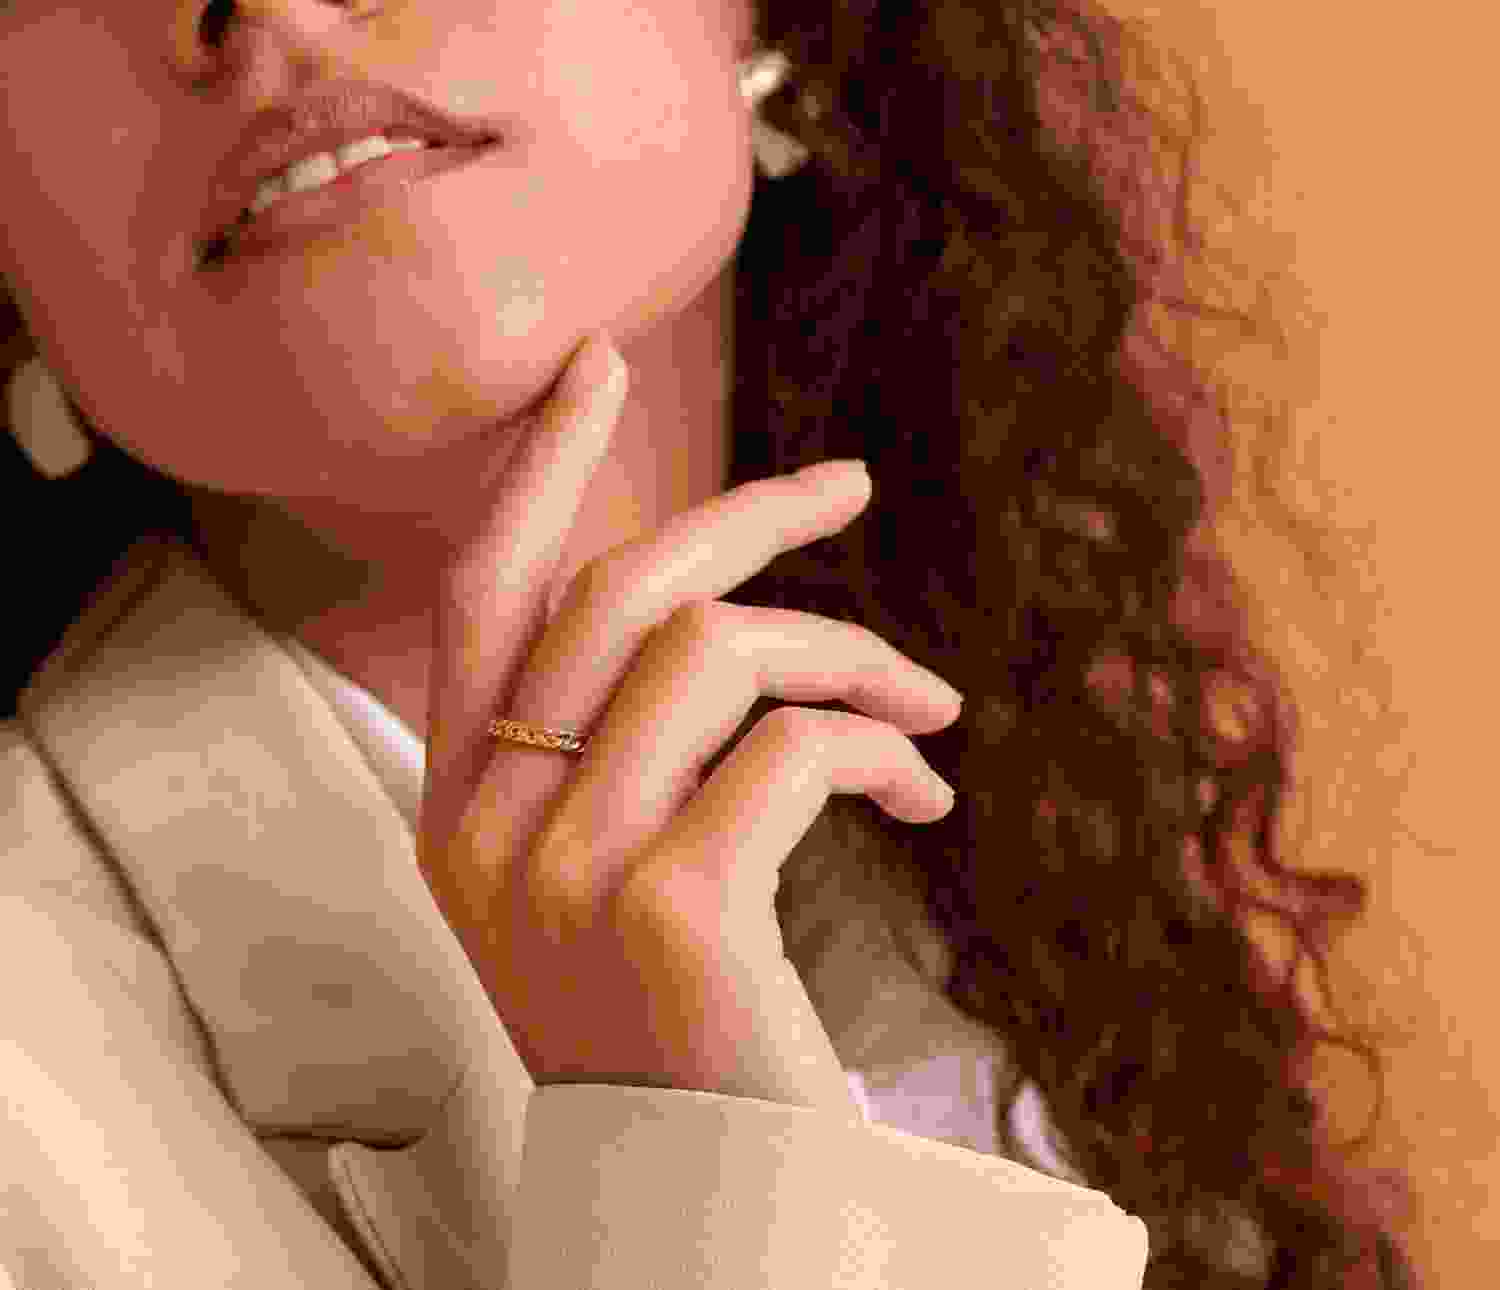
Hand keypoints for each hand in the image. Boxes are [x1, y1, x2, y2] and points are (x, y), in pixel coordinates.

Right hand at [418, 331, 962, 1111]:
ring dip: (848, 653)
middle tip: (846, 484)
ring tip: (925, 698)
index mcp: (457, 809)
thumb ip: (614, 754)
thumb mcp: (598, 880)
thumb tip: (722, 620)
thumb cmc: (670, 1028)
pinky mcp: (672, 905)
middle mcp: (487, 826)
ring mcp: (567, 865)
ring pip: (719, 652)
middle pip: (617, 591)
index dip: (537, 468)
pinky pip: (793, 746)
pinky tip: (920, 792)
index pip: (481, 594)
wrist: (699, 1200)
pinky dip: (879, 744)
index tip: (596, 367)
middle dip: (748, 516)